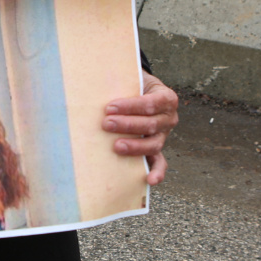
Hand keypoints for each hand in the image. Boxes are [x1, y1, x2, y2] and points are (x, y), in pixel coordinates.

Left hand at [103, 71, 178, 185]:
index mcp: (166, 98)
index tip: (109, 107)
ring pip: (153, 144)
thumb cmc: (131, 85)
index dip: (131, 106)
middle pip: (150, 124)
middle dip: (127, 125)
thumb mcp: (130, 79)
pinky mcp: (156, 149)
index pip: (151, 103)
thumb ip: (120, 81)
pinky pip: (160, 163)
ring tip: (116, 146)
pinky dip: (157, 173)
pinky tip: (150, 180)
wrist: (138, 91)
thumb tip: (92, 85)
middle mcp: (169, 118)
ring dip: (135, 146)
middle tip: (106, 124)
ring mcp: (164, 135)